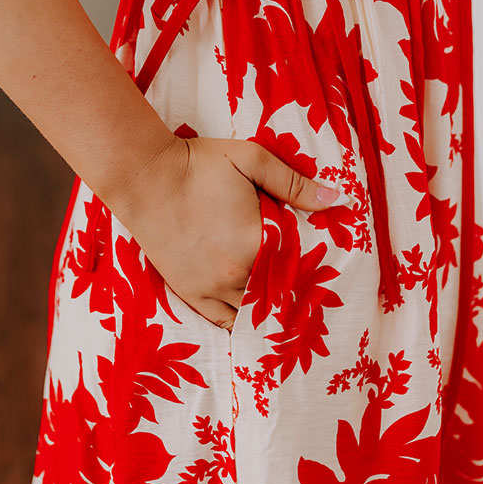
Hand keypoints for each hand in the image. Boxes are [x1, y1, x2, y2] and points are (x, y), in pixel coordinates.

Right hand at [112, 135, 341, 332]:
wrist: (145, 175)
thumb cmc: (199, 164)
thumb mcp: (250, 160)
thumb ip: (293, 183)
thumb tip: (337, 199)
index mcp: (255, 244)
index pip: (299, 269)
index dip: (314, 270)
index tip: (328, 271)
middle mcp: (234, 274)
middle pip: (279, 295)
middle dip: (295, 293)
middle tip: (314, 294)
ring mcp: (209, 287)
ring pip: (253, 314)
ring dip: (270, 311)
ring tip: (288, 308)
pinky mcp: (189, 292)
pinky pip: (222, 321)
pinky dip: (242, 323)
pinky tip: (256, 322)